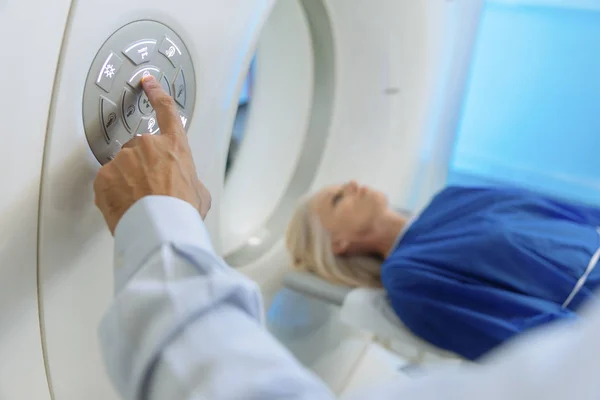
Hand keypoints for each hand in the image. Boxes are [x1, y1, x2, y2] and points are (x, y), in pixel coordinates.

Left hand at [94, 75, 210, 234]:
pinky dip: (114, 192)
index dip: (157, 93)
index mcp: (174, 146)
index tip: (148, 82)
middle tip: (151, 190)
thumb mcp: (199, 192)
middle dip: (143, 167)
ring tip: (140, 203)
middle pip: (140, 150)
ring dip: (128, 181)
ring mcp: (123, 159)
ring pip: (122, 167)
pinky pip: (107, 182)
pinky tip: (126, 205)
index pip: (166, 110)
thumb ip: (188, 179)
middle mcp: (147, 145)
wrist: (160, 228)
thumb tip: (184, 185)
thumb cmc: (181, 211)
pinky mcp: (104, 175)